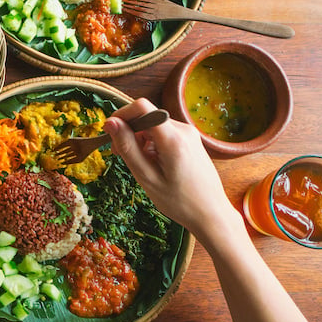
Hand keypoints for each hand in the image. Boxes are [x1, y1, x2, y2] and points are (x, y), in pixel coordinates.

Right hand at [104, 98, 242, 241]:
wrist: (211, 213)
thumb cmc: (179, 202)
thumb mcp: (147, 177)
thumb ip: (128, 148)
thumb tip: (110, 123)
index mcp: (173, 139)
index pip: (142, 107)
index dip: (121, 115)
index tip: (110, 133)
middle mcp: (184, 130)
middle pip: (147, 116)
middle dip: (129, 131)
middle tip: (120, 155)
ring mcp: (190, 134)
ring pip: (154, 125)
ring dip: (140, 139)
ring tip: (140, 164)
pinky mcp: (191, 140)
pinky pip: (164, 132)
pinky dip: (152, 143)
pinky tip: (153, 163)